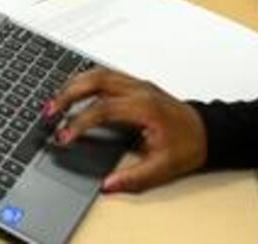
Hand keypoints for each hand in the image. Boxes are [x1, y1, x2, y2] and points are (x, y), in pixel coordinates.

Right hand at [43, 68, 207, 193]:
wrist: (208, 132)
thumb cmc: (188, 145)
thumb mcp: (164, 168)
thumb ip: (134, 177)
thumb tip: (108, 185)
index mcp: (145, 107)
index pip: (102, 109)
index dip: (79, 122)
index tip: (64, 136)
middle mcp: (139, 90)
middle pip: (96, 80)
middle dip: (68, 94)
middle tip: (49, 111)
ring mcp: (137, 84)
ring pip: (98, 72)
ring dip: (74, 84)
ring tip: (55, 101)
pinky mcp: (135, 84)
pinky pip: (105, 74)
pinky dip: (85, 80)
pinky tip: (74, 91)